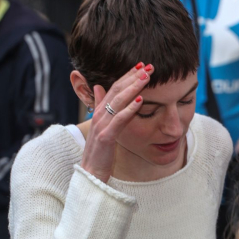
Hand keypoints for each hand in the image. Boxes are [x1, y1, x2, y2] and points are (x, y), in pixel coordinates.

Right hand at [80, 63, 154, 182]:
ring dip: (133, 87)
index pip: (114, 88)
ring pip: (118, 101)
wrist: (91, 173)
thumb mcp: (101, 127)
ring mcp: (101, 125)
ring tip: (147, 77)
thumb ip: (101, 107)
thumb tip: (98, 87)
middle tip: (148, 66)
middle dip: (133, 77)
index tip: (141, 66)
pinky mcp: (106, 137)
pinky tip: (140, 100)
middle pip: (116, 90)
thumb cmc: (99, 152)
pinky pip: (119, 119)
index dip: (127, 76)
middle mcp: (99, 115)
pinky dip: (130, 108)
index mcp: (100, 112)